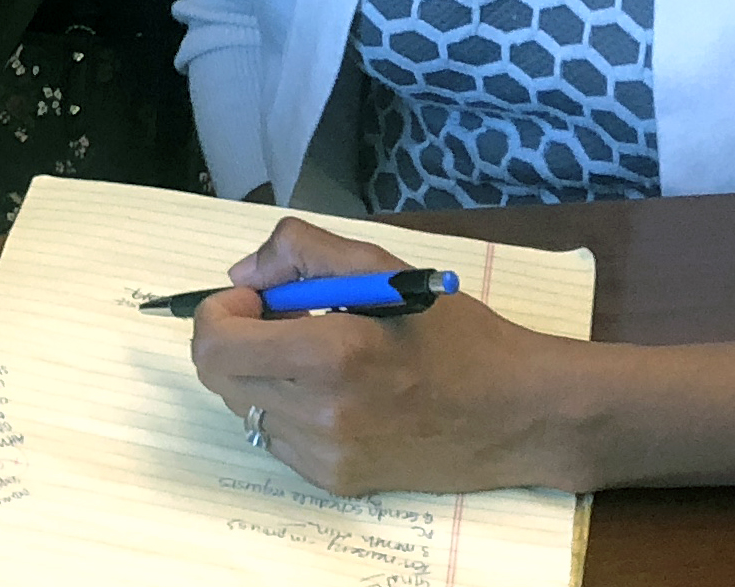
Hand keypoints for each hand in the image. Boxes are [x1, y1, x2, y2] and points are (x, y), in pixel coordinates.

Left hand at [188, 216, 573, 495]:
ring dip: (261, 373)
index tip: (257, 297)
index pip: (215, 344)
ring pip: (245, 406)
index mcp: (331, 356)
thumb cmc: (458, 334)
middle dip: (236, 338)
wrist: (519, 412)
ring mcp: (327, 456)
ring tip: (316, 354)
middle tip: (282, 318)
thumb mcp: (383, 269)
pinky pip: (278, 436)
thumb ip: (301, 254)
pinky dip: (288, 406)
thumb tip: (243, 273)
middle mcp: (321, 414)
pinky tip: (335, 391)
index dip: (220, 311)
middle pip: (219, 377)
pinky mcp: (337, 481)